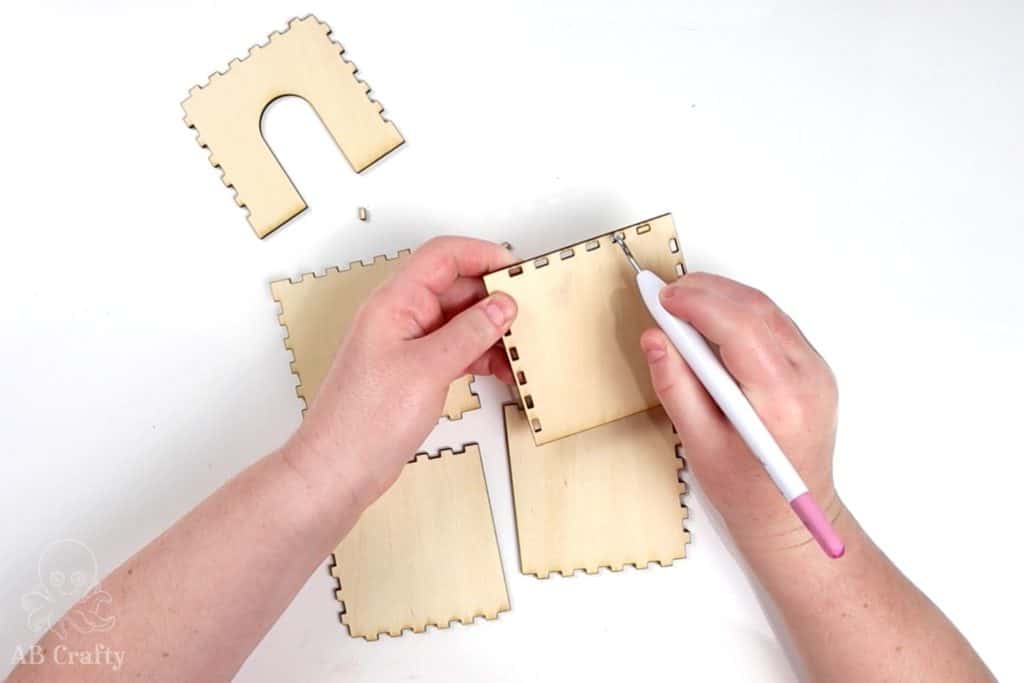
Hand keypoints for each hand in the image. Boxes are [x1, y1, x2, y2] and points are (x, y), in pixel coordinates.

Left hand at [287, 236, 516, 509]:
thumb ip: (469, 332)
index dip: (482, 254)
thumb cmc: (365, 420)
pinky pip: (456, 349)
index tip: (517, 270)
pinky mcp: (415, 371)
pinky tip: (502, 371)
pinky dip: (480, 356)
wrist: (338, 469)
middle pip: (456, 287)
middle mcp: (400, 316)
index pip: (443, 256)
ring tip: (520, 350)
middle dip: (494, 297)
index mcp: (395, 302)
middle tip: (528, 315)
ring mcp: (408, 344)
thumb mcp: (427, 369)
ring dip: (491, 331)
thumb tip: (503, 304)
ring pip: (459, 321)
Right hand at [640, 273, 839, 551]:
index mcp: (781, 403)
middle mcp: (809, 379)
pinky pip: (776, 324)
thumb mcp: (699, 444)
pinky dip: (740, 312)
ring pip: (768, 310)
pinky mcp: (814, 368)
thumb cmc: (746, 492)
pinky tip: (710, 318)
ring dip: (723, 296)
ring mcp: (817, 371)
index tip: (663, 296)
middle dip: (707, 291)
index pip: (742, 330)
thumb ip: (676, 386)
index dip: (699, 304)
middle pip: (757, 310)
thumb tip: (654, 339)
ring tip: (681, 301)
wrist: (791, 518)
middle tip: (665, 293)